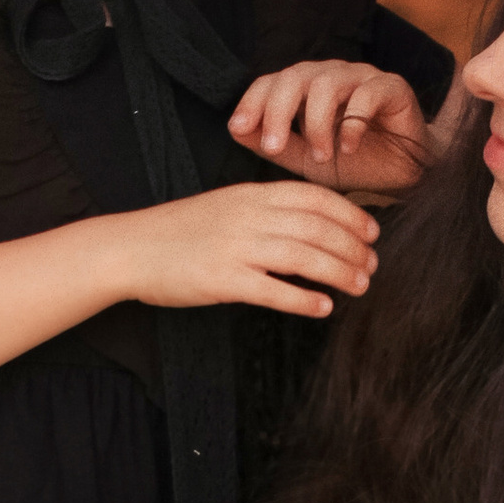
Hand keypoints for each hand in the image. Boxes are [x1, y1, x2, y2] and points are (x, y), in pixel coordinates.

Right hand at [128, 177, 379, 315]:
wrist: (130, 248)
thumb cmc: (178, 231)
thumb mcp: (225, 206)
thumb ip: (263, 209)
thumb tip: (309, 222)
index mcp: (250, 195)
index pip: (314, 198)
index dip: (350, 214)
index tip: (372, 231)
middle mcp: (248, 217)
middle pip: (318, 228)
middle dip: (354, 247)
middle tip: (373, 265)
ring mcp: (236, 248)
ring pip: (304, 257)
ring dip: (340, 272)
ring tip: (360, 286)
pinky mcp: (224, 281)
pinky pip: (274, 291)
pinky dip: (304, 299)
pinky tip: (323, 307)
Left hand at [228, 61, 433, 197]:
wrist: (403, 176)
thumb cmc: (354, 164)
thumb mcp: (305, 160)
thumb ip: (274, 145)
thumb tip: (235, 130)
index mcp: (306, 87)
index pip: (272, 82)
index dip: (252, 101)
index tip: (238, 129)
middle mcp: (331, 75)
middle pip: (295, 75)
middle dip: (278, 111)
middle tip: (274, 146)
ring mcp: (362, 77)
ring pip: (327, 83)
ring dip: (317, 123)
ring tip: (321, 156)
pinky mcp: (392, 87)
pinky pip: (367, 94)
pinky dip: (354, 122)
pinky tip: (350, 148)